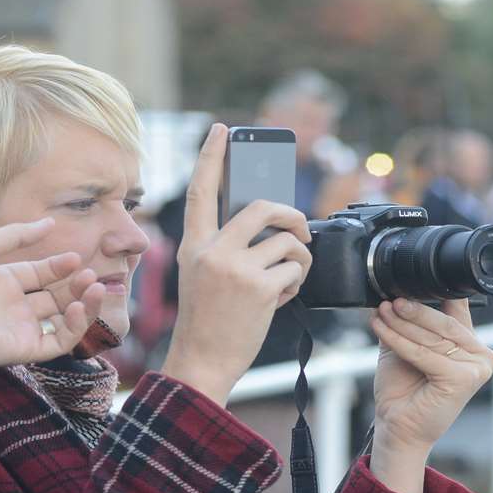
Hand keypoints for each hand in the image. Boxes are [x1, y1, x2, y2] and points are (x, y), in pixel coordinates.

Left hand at [0, 218, 104, 383]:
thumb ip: (16, 235)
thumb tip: (49, 222)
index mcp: (2, 283)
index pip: (40, 274)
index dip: (59, 266)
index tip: (75, 257)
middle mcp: (14, 307)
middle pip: (56, 297)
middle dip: (77, 285)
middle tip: (90, 274)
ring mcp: (20, 329)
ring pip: (64, 320)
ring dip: (85, 304)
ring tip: (95, 287)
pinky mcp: (25, 349)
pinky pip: (59, 341)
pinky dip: (76, 326)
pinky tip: (80, 306)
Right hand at [162, 124, 311, 404]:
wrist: (201, 361)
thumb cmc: (207, 322)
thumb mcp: (202, 276)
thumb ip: (225, 247)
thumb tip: (270, 227)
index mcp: (194, 245)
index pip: (201, 190)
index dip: (212, 156)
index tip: (223, 130)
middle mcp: (212, 250)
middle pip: (261, 206)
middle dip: (291, 215)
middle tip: (299, 231)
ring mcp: (235, 267)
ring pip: (286, 241)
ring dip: (299, 259)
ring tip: (288, 278)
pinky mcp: (258, 287)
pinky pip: (294, 268)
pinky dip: (297, 282)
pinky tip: (282, 297)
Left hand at [366, 298, 492, 492]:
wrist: (397, 426)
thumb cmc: (403, 389)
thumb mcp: (405, 346)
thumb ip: (408, 320)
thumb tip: (394, 290)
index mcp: (472, 345)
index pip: (459, 309)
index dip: (438, 292)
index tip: (413, 279)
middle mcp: (481, 356)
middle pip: (444, 324)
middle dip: (413, 310)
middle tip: (390, 301)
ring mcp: (477, 368)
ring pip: (433, 338)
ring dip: (402, 323)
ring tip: (381, 312)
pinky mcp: (464, 379)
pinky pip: (425, 353)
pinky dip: (400, 340)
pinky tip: (381, 328)